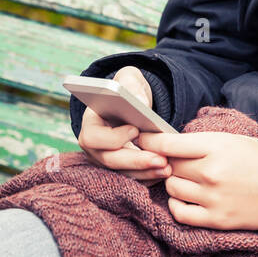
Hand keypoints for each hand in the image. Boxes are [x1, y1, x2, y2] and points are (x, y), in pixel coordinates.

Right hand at [75, 67, 170, 183]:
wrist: (135, 104)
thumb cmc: (128, 90)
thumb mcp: (130, 79)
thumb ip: (132, 86)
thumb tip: (139, 102)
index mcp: (90, 122)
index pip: (92, 137)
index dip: (113, 138)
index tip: (136, 130)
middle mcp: (94, 146)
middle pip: (109, 160)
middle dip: (135, 161)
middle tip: (160, 160)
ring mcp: (106, 159)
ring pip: (122, 173)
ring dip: (145, 173)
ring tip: (167, 168)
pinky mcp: (120, 168)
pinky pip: (132, 177)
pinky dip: (148, 177)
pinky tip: (165, 172)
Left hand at [135, 130, 257, 230]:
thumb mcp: (232, 140)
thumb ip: (200, 143)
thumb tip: (165, 145)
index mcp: (216, 147)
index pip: (168, 144)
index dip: (149, 141)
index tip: (141, 139)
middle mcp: (211, 173)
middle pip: (168, 166)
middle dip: (167, 162)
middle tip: (173, 160)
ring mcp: (212, 198)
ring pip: (171, 187)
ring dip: (173, 182)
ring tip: (187, 178)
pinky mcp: (216, 219)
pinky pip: (179, 212)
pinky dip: (176, 203)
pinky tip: (185, 197)